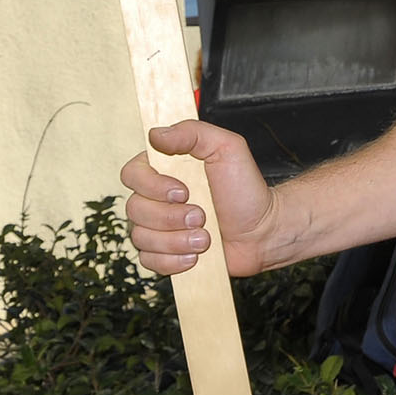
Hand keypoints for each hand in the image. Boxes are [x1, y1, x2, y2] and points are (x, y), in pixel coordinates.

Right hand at [121, 120, 284, 275]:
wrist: (263, 231)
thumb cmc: (246, 189)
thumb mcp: (226, 148)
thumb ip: (192, 133)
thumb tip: (155, 134)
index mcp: (163, 170)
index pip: (131, 174)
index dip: (152, 186)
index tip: (184, 191)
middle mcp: (155, 198)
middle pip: (134, 209)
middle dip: (171, 218)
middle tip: (202, 217)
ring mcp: (158, 228)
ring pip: (140, 237)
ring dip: (176, 241)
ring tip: (205, 238)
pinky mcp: (165, 254)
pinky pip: (149, 261)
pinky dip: (172, 261)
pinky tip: (195, 256)